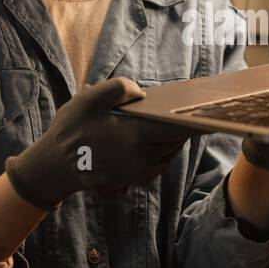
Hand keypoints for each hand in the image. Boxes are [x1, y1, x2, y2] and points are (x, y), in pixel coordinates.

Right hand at [4, 77, 203, 209]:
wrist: (57, 166)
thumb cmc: (72, 130)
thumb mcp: (89, 100)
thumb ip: (118, 88)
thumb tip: (142, 92)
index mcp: (136, 138)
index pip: (178, 126)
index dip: (196, 117)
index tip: (211, 108)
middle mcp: (145, 160)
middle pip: (177, 136)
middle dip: (181, 121)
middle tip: (187, 104)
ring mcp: (144, 172)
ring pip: (170, 148)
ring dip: (171, 133)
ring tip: (169, 116)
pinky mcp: (140, 178)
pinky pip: (161, 157)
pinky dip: (162, 144)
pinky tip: (154, 130)